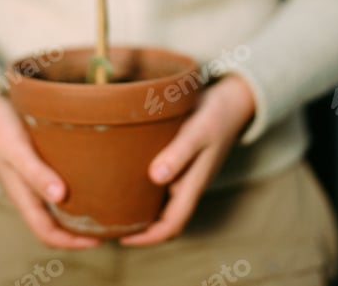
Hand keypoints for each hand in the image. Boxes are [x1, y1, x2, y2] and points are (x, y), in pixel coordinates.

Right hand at [0, 80, 101, 249]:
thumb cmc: (1, 127)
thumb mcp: (17, 150)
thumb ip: (36, 173)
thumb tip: (61, 197)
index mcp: (22, 196)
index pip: (47, 233)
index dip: (73, 243)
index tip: (101, 239)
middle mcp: (28, 192)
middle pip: (54, 224)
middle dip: (80, 232)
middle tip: (111, 225)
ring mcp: (32, 179)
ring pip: (57, 205)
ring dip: (78, 211)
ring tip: (106, 205)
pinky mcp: (36, 163)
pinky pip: (57, 184)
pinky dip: (75, 188)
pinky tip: (91, 176)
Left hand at [120, 73, 255, 245]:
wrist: (231, 99)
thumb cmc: (215, 115)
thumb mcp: (197, 132)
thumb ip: (178, 153)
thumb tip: (155, 178)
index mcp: (193, 184)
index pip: (171, 225)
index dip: (147, 237)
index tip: (121, 238)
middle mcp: (186, 184)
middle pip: (161, 218)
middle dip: (137, 226)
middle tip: (106, 222)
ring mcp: (182, 173)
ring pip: (158, 200)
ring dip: (138, 206)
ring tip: (108, 201)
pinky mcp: (177, 159)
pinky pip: (157, 179)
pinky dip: (140, 184)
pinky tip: (121, 173)